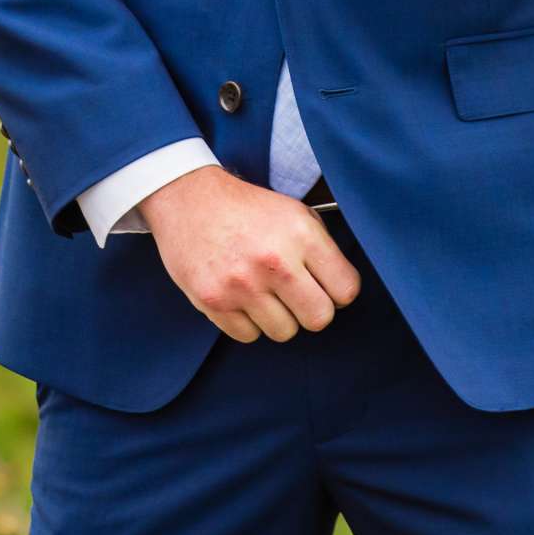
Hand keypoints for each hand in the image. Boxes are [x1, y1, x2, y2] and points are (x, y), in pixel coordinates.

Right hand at [138, 166, 360, 342]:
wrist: (187, 198)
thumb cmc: (246, 208)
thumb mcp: (293, 212)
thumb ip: (321, 250)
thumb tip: (341, 291)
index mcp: (301, 234)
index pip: (346, 290)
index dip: (337, 291)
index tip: (322, 285)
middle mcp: (274, 261)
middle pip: (319, 319)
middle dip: (310, 309)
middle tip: (294, 294)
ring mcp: (241, 284)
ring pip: (284, 332)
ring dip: (277, 317)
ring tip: (262, 291)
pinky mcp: (213, 301)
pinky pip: (248, 336)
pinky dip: (246, 322)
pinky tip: (238, 295)